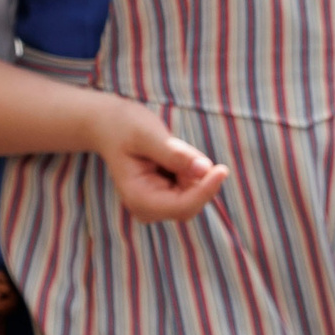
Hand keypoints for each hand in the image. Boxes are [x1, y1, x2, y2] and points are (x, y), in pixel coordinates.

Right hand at [88, 96, 228, 223]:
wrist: (112, 126)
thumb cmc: (126, 127)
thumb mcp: (148, 134)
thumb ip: (174, 154)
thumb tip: (204, 169)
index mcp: (139, 199)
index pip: (182, 206)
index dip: (205, 190)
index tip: (223, 170)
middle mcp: (148, 209)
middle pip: (192, 202)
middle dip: (196, 176)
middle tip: (178, 147)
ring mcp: (158, 205)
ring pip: (195, 191)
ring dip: (191, 169)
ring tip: (167, 149)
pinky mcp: (168, 197)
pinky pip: (192, 184)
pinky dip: (189, 167)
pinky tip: (170, 154)